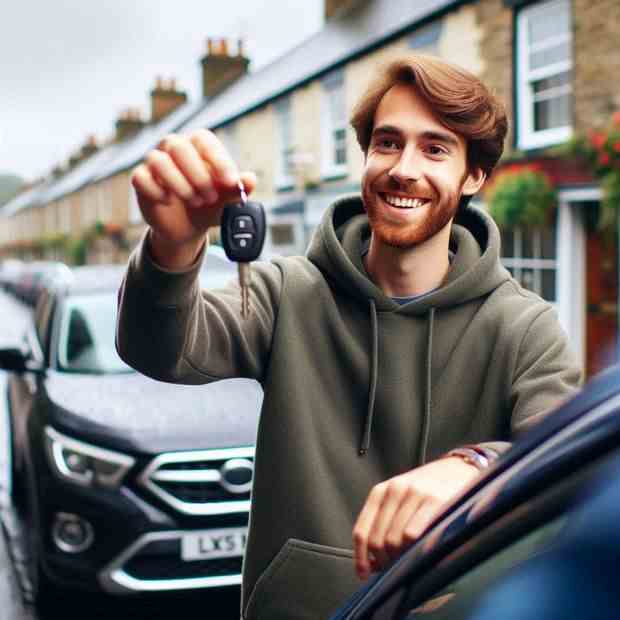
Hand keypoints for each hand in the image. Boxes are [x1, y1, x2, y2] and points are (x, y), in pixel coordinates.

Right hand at [131, 129, 256, 267]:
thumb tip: (250, 179)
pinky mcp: (141, 180)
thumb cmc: (210, 204)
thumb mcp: (227, 200)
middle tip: (210, 197)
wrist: (189, 227)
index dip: (218, 160)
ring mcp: (155, 163)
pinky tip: (168, 201)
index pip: (204, 140)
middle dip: (198, 174)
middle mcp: (174, 148)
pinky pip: (141, 178)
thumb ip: (238, 188)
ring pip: (158, 161)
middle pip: (178, 147)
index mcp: (197, 146)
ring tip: (195, 202)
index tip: (231, 181)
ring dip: (179, 184)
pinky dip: (156, 190)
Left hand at [352, 457, 480, 579]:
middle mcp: (394, 490)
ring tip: (408, 561)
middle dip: (383, 561)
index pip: (362, 531)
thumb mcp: (398, 501)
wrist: (456, 469)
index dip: (360, 558)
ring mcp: (414, 494)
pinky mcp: (434, 500)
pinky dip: (413, 549)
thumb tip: (371, 564)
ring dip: (399, 559)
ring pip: (395, 540)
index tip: (363, 574)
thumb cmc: (425, 490)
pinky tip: (419, 552)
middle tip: (393, 570)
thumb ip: (383, 526)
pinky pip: (414, 534)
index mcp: (380, 492)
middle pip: (377, 540)